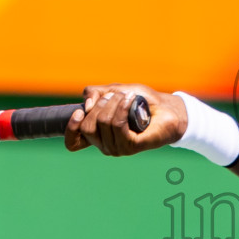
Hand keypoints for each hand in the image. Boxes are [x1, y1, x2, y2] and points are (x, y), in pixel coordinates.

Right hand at [64, 84, 187, 155]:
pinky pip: (118, 125)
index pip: (73, 143)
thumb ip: (95, 93)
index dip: (71, 127)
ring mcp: (118, 148)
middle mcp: (105, 145)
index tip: (80, 111)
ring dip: (114, 103)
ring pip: (103, 123)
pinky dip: (123, 108)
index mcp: (98, 135)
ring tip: (127, 97)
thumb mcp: (114, 91)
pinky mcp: (131, 146)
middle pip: (88, 126)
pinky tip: (130, 100)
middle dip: (100, 105)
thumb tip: (87, 105)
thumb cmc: (142, 101)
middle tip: (116, 96)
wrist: (168, 108)